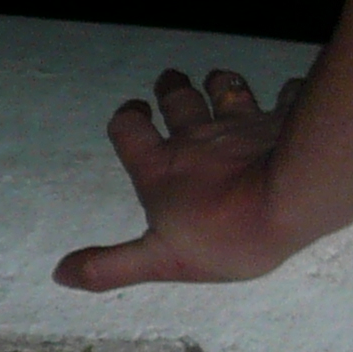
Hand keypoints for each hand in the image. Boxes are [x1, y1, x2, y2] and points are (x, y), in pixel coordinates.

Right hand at [60, 67, 317, 290]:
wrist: (290, 201)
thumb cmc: (223, 235)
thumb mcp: (160, 260)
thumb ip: (111, 267)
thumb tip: (61, 274)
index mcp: (163, 167)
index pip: (130, 131)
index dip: (128, 119)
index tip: (132, 110)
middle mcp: (200, 137)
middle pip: (180, 101)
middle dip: (173, 88)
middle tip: (171, 79)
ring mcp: (244, 124)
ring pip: (229, 91)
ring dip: (223, 82)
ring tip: (219, 77)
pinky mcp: (285, 119)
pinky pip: (288, 96)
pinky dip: (288, 92)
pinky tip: (291, 90)